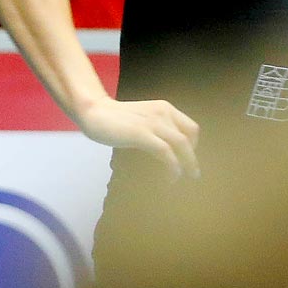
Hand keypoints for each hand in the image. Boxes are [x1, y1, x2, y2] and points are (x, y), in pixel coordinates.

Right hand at [77, 97, 201, 181]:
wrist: (94, 111)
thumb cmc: (114, 119)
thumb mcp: (142, 121)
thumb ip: (155, 130)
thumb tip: (165, 151)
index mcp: (164, 108)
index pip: (191, 127)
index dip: (193, 146)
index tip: (187, 160)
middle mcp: (163, 113)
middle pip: (190, 136)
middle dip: (193, 157)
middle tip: (193, 174)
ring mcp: (153, 122)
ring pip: (181, 144)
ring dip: (187, 164)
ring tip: (186, 178)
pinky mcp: (141, 133)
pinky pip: (165, 152)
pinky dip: (172, 167)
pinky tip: (171, 178)